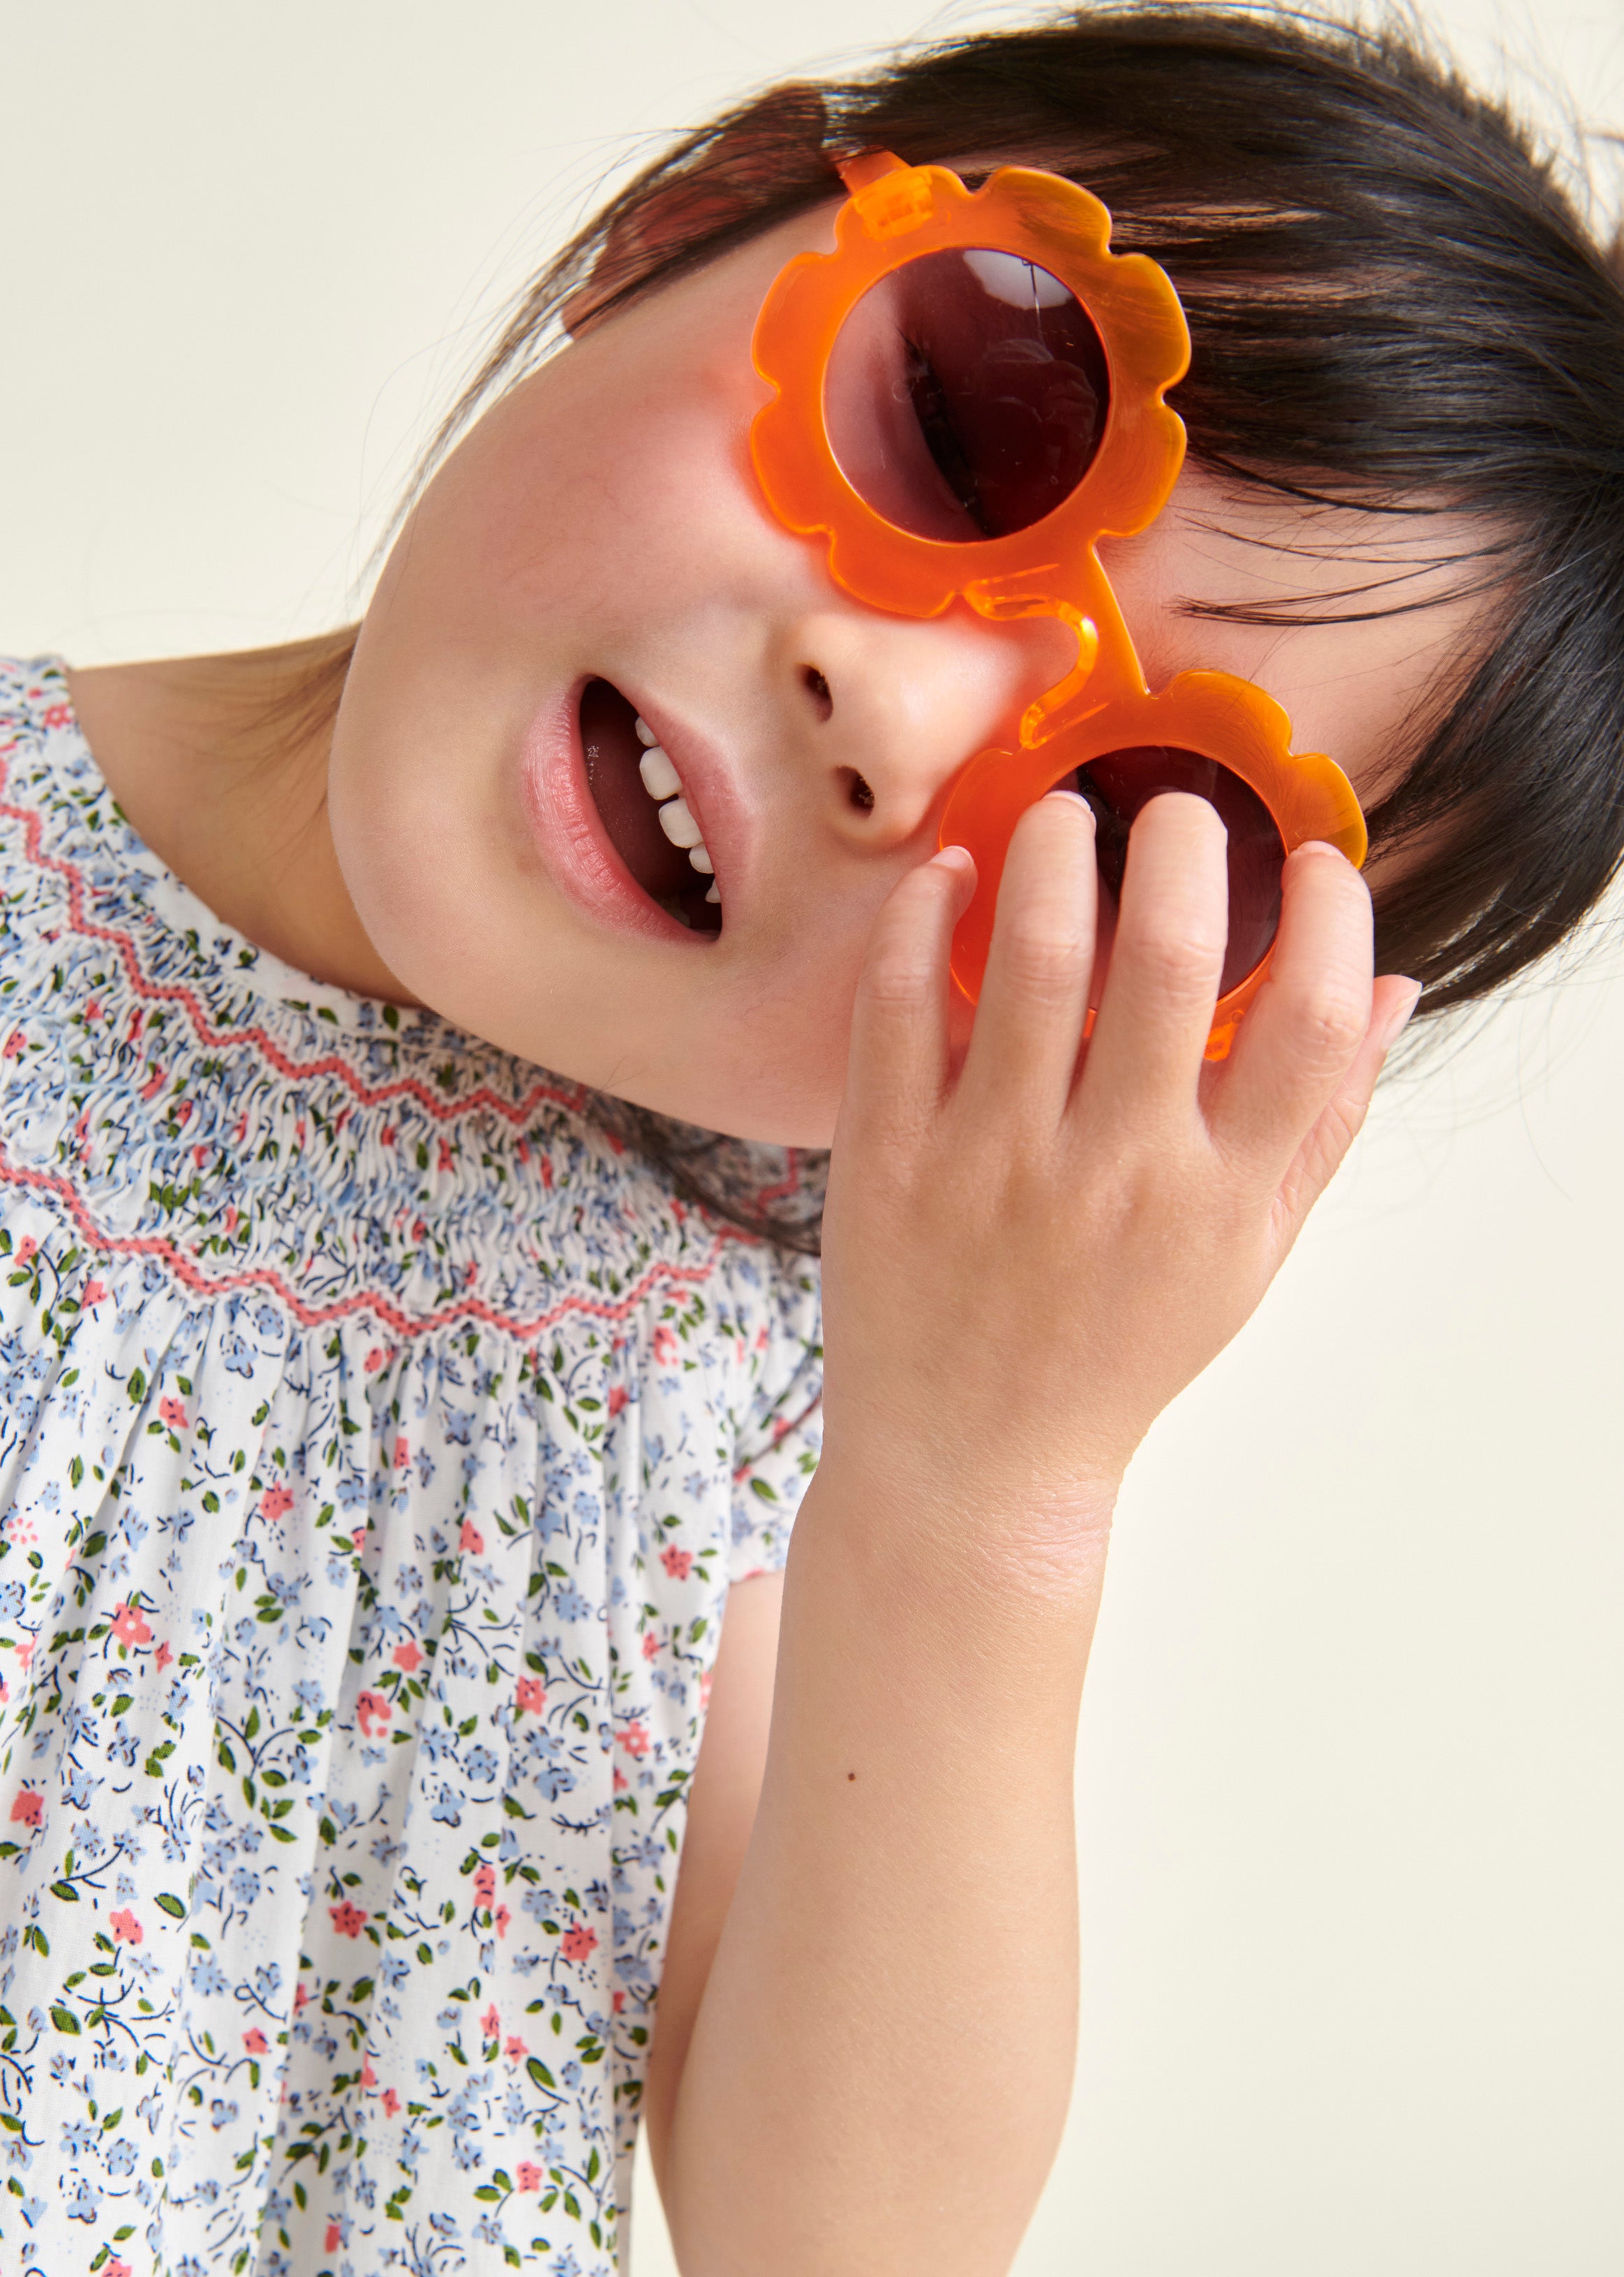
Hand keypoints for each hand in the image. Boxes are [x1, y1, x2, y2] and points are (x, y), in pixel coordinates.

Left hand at [817, 792, 1418, 1539]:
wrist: (973, 1466)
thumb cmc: (1115, 1350)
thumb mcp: (1242, 1258)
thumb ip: (1319, 1126)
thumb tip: (1387, 986)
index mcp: (1219, 1199)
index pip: (1311, 1024)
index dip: (1331, 918)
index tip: (1311, 863)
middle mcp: (1115, 1176)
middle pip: (1173, 959)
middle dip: (1182, 844)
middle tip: (1170, 810)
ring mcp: (994, 1168)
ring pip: (1035, 959)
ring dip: (1053, 854)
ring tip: (1061, 818)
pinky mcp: (889, 1165)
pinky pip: (898, 1010)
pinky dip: (921, 922)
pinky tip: (945, 880)